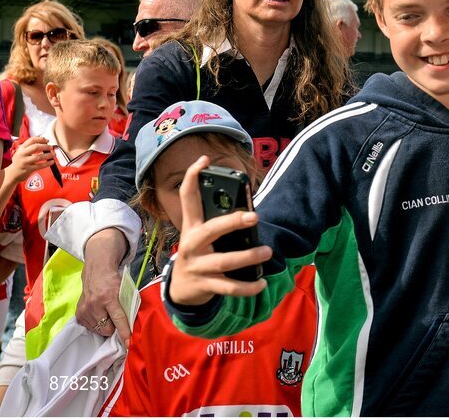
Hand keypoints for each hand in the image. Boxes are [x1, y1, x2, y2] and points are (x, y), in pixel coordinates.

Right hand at [7, 136, 53, 182]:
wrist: (12, 173)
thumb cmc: (19, 162)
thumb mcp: (21, 152)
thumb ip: (29, 147)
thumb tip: (43, 142)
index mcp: (21, 148)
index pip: (31, 140)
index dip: (41, 139)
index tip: (47, 140)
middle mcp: (22, 154)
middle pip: (36, 147)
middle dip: (45, 146)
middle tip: (51, 147)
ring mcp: (25, 162)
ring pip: (39, 157)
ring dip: (48, 155)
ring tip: (54, 154)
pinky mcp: (28, 169)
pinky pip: (40, 165)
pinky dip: (47, 163)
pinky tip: (52, 162)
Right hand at [78, 228, 132, 343]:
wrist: (97, 271)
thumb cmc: (114, 282)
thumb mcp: (125, 291)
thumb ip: (128, 306)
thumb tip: (133, 326)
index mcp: (109, 298)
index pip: (119, 319)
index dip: (124, 333)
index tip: (129, 344)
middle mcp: (94, 305)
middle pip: (107, 329)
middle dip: (113, 326)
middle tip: (115, 315)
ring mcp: (84, 309)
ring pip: (98, 330)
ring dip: (104, 325)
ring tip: (106, 312)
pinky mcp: (78, 313)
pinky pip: (90, 327)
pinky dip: (96, 323)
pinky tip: (98, 313)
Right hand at [168, 155, 269, 305]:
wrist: (181, 289)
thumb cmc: (200, 253)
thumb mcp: (202, 235)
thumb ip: (218, 221)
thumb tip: (249, 211)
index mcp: (192, 227)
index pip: (188, 197)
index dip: (193, 177)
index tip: (204, 159)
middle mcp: (191, 245)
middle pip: (210, 230)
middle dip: (232, 223)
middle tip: (254, 216)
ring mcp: (197, 266)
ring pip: (223, 262)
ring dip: (247, 257)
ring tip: (267, 251)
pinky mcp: (205, 285)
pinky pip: (228, 287)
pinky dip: (247, 287)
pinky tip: (261, 283)